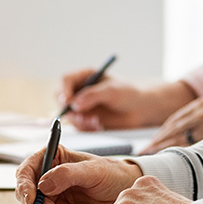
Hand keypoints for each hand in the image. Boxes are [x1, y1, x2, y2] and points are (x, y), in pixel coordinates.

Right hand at [15, 145, 142, 203]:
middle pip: (26, 192)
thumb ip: (68, 174)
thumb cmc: (113, 173)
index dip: (23, 183)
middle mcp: (50, 177)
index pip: (27, 169)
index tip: (31, 197)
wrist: (126, 191)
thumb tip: (44, 183)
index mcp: (54, 158)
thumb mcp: (93, 170)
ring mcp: (54, 195)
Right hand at [58, 70, 194, 130]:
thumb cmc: (130, 94)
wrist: (141, 110)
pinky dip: (85, 127)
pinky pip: (77, 125)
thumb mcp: (113, 91)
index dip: (64, 90)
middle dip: (69, 109)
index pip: (66, 80)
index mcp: (86, 76)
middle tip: (81, 116)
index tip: (68, 101)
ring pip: (68, 114)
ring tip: (95, 121)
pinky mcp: (86, 119)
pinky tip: (98, 125)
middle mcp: (81, 90)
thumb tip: (74, 103)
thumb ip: (93, 95)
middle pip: (61, 98)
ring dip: (79, 120)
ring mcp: (82, 105)